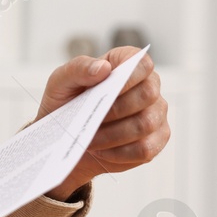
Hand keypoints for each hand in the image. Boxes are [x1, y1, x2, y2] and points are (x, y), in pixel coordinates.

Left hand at [38, 46, 169, 200]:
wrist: (65, 136)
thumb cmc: (65, 102)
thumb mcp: (61, 82)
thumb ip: (79, 68)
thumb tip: (103, 68)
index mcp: (127, 64)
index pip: (142, 63)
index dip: (129, 75)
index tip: (107, 88)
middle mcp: (148, 86)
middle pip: (148, 94)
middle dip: (116, 109)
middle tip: (91, 119)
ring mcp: (156, 113)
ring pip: (145, 124)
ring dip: (113, 135)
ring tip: (90, 139)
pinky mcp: (155, 140)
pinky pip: (145, 149)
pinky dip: (119, 153)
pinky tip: (100, 151)